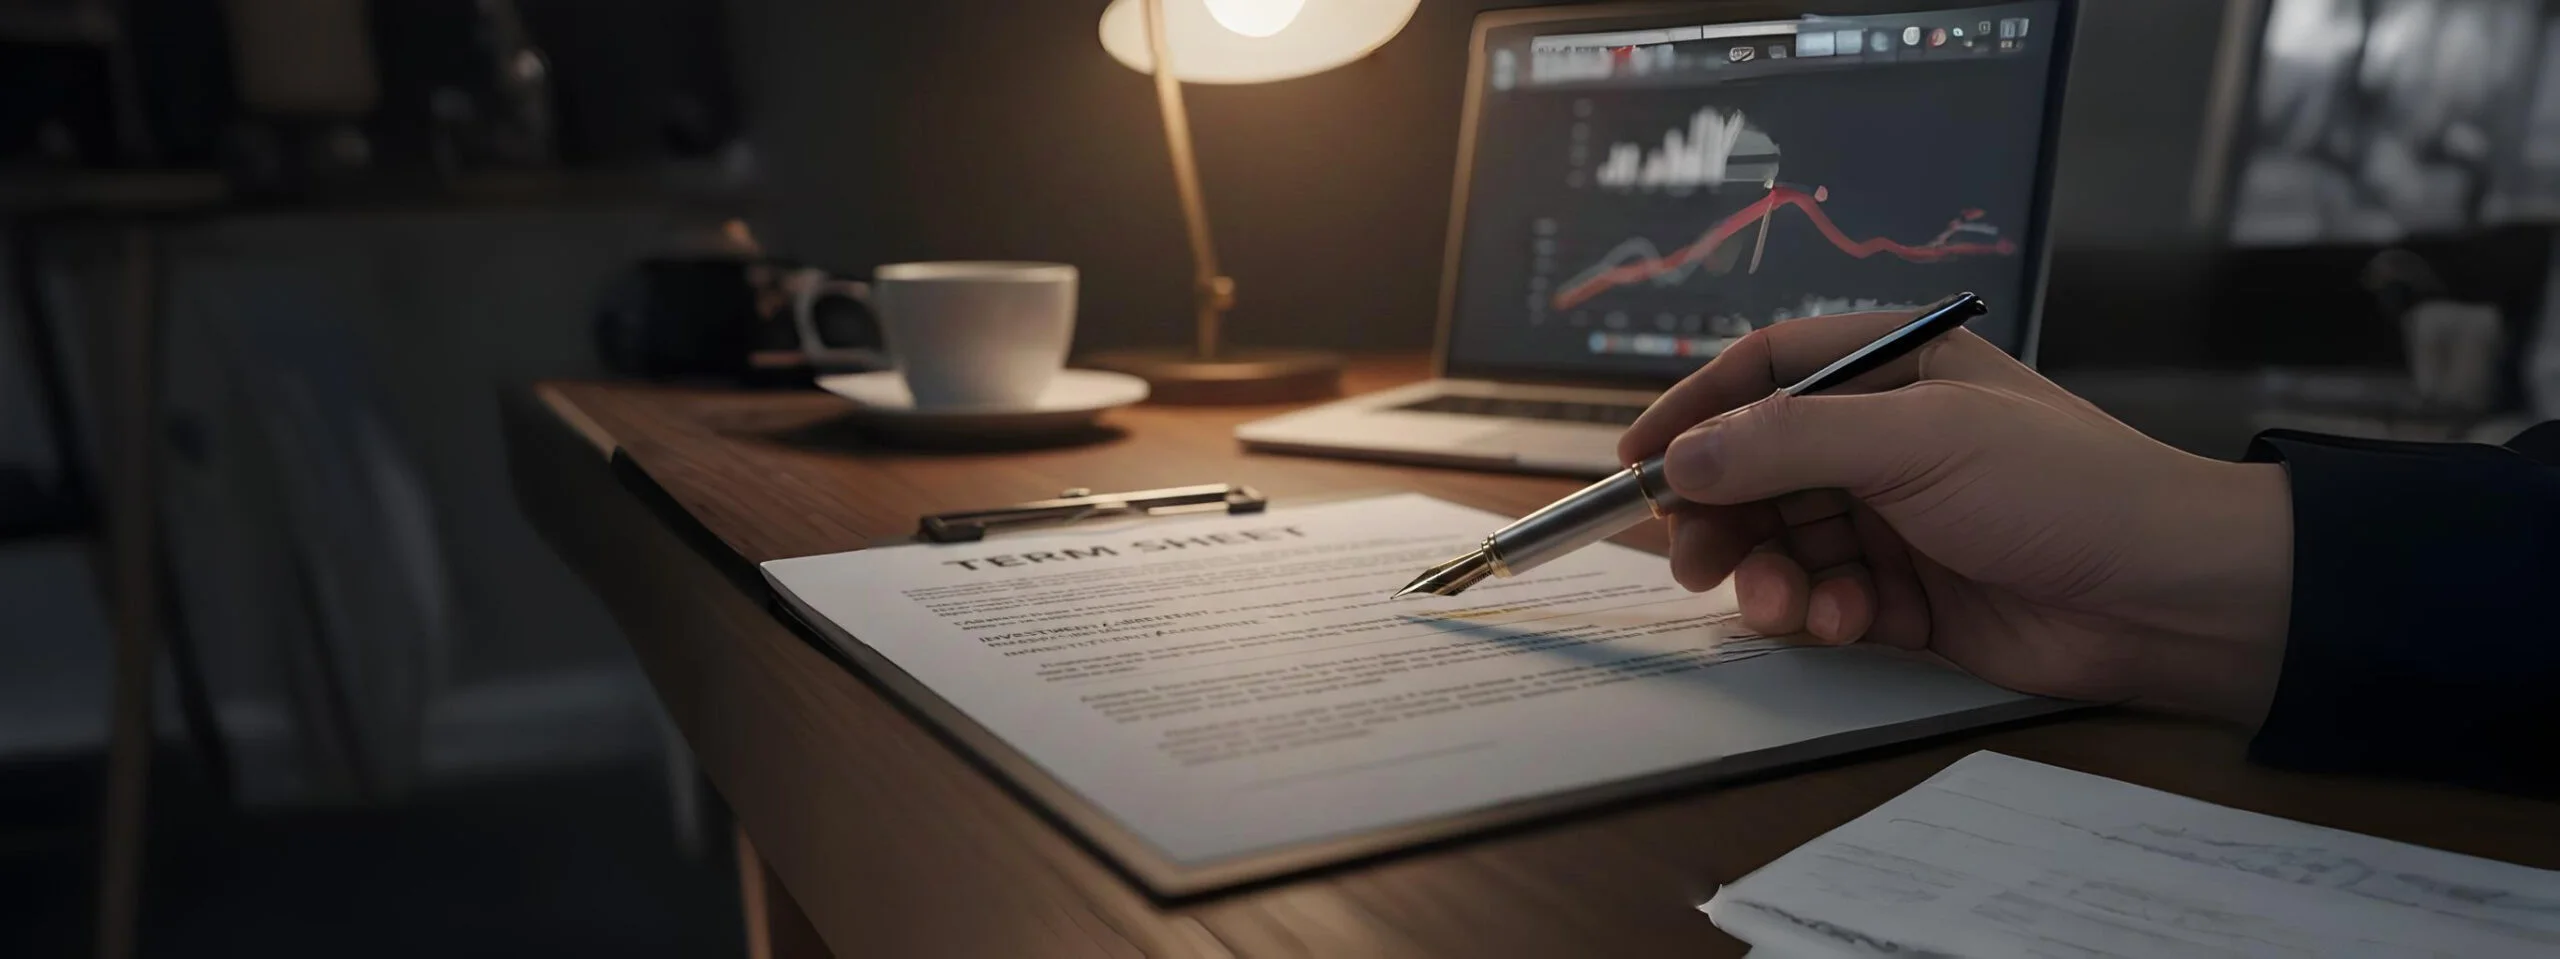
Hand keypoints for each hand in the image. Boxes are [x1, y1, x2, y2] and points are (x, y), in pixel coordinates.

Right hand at [1620, 311, 2293, 725]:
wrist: (2171, 598)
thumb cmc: (2065, 488)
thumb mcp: (1918, 442)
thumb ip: (1788, 444)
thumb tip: (1683, 455)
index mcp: (1895, 369)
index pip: (1763, 370)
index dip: (1694, 409)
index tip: (1636, 459)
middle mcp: (1889, 440)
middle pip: (1758, 467)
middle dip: (1721, 514)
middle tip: (1695, 559)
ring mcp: (1898, 520)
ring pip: (1785, 542)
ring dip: (1769, 575)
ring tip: (1784, 603)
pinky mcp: (1910, 597)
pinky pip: (1826, 601)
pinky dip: (1821, 615)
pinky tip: (1848, 624)